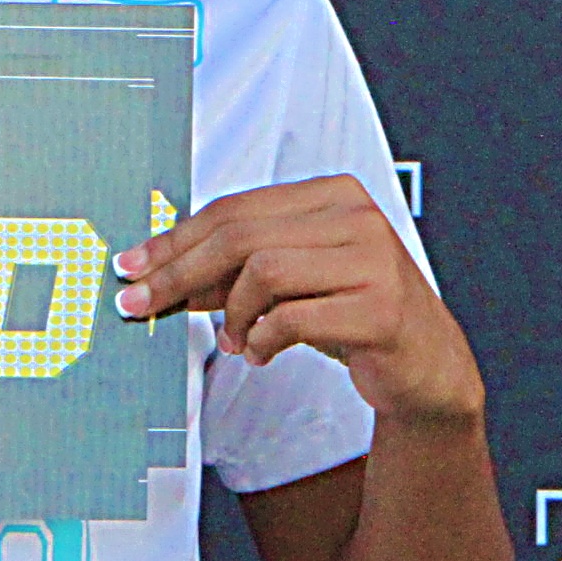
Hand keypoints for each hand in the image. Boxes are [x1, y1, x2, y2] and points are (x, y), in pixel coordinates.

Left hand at [112, 175, 483, 427]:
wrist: (427, 365)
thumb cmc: (355, 316)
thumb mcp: (291, 285)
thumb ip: (234, 273)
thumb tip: (160, 273)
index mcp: (333, 195)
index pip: (234, 209)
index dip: (175, 239)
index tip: (134, 266)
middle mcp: (356, 217)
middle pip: (240, 236)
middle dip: (179, 273)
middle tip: (142, 304)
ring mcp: (373, 260)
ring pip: (262, 273)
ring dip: (233, 315)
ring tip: (236, 341)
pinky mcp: (380, 309)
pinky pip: (291, 318)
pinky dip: (262, 340)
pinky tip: (263, 353)